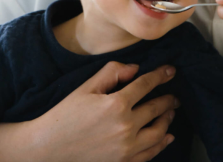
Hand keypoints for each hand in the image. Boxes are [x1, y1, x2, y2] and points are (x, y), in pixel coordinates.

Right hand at [0, 62, 179, 161]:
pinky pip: (150, 153)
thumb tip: (136, 68)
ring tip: (170, 113)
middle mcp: (126, 126)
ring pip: (158, 132)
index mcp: (116, 104)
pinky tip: (166, 137)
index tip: (171, 71)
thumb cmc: (65, 115)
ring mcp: (126, 148)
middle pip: (157, 108)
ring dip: (167, 120)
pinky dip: (161, 144)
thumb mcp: (86, 87)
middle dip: (168, 99)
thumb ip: (112, 72)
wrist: (47, 149)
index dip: (161, 75)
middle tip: (175, 95)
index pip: (147, 84)